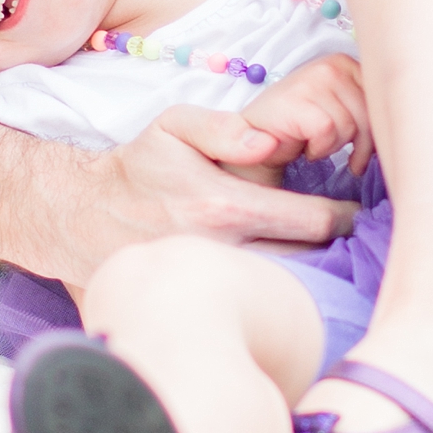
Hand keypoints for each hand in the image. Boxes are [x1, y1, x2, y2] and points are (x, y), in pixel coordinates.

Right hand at [57, 104, 358, 283]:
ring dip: (308, 273)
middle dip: (331, 248)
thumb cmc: (136, 169)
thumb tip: (270, 141)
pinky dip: (276, 295)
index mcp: (227, 207)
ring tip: (319, 255)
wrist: (81, 219)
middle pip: (310, 262)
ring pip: (286, 289)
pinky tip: (284, 281)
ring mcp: (213, 285)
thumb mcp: (173, 127)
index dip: (343, 215)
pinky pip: (255, 305)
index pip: (315, 221)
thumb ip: (225, 128)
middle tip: (343, 234)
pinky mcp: (201, 302)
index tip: (352, 211)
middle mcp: (225, 254)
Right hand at [230, 51, 372, 172]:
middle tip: (353, 163)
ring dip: (335, 147)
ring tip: (318, 145)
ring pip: (350, 126)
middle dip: (363, 146)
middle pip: (370, 114)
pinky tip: (305, 147)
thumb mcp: (340, 111)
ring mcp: (314, 80)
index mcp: (346, 63)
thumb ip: (365, 111)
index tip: (370, 151)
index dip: (379, 130)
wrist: (256, 136)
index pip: (381, 99)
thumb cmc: (302, 127)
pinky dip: (319, 149)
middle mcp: (332, 64)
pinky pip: (328, 132)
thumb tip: (400, 132)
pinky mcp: (299, 100)